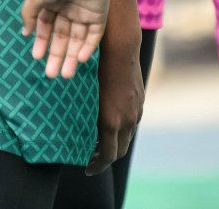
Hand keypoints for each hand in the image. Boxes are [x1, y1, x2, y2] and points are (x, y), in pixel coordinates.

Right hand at [20, 0, 109, 78]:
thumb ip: (29, 14)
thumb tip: (24, 33)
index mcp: (52, 3)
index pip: (46, 27)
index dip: (42, 42)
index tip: (37, 57)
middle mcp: (67, 10)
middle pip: (62, 38)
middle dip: (56, 56)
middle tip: (51, 74)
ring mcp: (84, 13)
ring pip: (77, 40)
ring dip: (71, 57)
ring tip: (65, 75)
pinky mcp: (99, 15)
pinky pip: (93, 35)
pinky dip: (87, 48)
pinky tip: (79, 59)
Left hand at [87, 27, 143, 173]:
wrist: (119, 49)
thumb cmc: (96, 70)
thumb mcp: (88, 98)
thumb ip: (87, 118)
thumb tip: (78, 134)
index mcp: (111, 122)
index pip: (108, 156)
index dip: (97, 166)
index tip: (86, 168)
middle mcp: (127, 120)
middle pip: (119, 151)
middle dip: (105, 158)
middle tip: (90, 159)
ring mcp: (136, 111)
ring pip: (127, 137)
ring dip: (114, 143)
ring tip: (98, 142)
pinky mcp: (140, 101)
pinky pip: (132, 122)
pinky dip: (122, 129)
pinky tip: (111, 122)